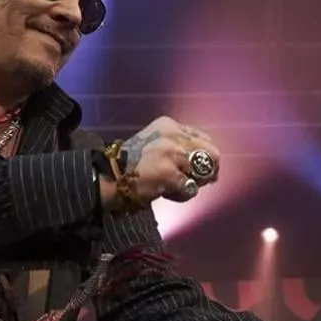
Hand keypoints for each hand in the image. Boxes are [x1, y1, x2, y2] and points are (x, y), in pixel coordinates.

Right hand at [106, 116, 220, 207]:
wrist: (109, 177)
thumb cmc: (131, 164)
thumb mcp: (154, 143)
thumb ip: (177, 146)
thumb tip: (206, 163)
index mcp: (169, 125)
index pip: (203, 138)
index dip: (207, 156)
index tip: (201, 170)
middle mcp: (173, 135)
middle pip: (211, 153)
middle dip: (208, 171)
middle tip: (199, 182)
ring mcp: (172, 153)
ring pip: (204, 171)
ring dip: (194, 184)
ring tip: (175, 186)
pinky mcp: (170, 173)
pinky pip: (190, 189)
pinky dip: (182, 195)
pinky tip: (166, 193)